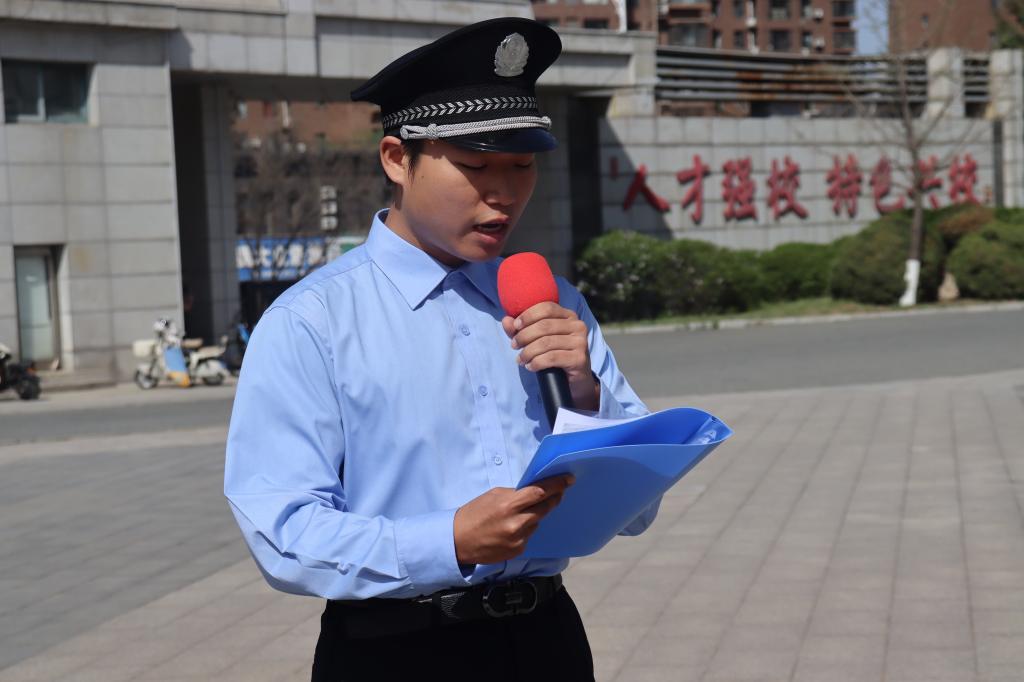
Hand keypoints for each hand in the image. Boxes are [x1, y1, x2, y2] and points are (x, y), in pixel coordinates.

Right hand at [453, 474, 574, 564]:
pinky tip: (511, 529)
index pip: (540, 492)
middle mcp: (516, 523)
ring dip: (535, 516)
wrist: (458, 540)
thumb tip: (534, 492)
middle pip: (545, 508)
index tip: (569, 479)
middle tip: (558, 492)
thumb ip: (515, 494)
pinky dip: (525, 529)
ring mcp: (519, 539)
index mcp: (509, 505)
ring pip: (537, 522)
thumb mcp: (493, 495)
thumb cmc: (474, 513)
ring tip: (520, 514)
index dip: (557, 485)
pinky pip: (529, 535)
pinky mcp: (518, 550)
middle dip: (553, 499)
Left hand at [502, 302, 599, 409]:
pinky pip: (552, 358)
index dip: (528, 315)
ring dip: (528, 352)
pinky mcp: (579, 358)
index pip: (547, 307)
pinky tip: (530, 366)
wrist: (575, 379)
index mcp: (568, 316)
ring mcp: (580, 342)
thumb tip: (506, 320)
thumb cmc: (554, 354)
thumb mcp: (536, 339)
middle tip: (514, 345)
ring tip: (520, 359)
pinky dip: (536, 363)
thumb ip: (521, 329)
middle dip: (524, 336)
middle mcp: (578, 326)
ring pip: (546, 343)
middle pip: (544, 326)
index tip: (516, 326)